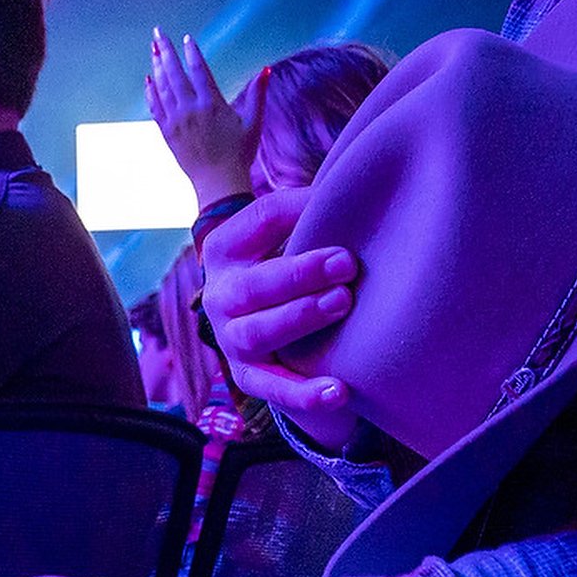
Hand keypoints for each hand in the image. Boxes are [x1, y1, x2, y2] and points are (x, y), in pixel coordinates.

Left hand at [146, 31, 254, 208]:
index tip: (187, 39)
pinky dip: (151, 91)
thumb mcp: (253, 122)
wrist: (218, 183)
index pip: (199, 70)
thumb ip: (258, 94)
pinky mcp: (167, 132)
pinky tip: (149, 79)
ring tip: (154, 49)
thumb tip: (266, 70)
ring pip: (163, 87)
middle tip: (158, 33)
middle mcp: (191, 109)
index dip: (192, 53)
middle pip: (175, 73)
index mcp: (212, 104)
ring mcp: (176, 120)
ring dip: (157, 66)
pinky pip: (155, 107)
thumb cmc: (239, 153)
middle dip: (166, 50)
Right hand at [200, 188, 361, 448]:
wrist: (249, 317)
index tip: (338, 213)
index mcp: (225, 249)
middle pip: (253, 285)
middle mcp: (219, 294)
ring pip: (258, 332)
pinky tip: (339, 390)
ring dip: (300, 318)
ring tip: (342, 304)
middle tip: (346, 263)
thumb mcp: (280, 234)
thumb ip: (305, 210)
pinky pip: (272, 388)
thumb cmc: (280, 264)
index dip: (298, 213)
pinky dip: (303, 393)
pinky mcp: (246, 376)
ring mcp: (229, 339)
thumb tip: (357, 183)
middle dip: (299, 273)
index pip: (258, 221)